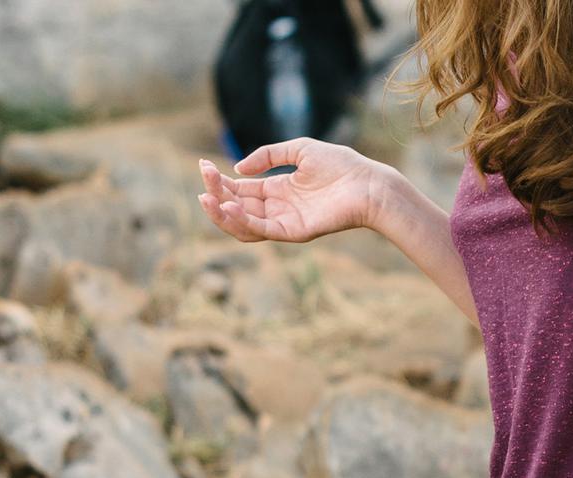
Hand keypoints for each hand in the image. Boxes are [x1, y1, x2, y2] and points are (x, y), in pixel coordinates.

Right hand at [197, 137, 394, 242]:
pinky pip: (263, 230)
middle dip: (216, 194)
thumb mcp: (299, 150)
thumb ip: (268, 155)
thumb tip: (238, 169)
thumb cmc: (342, 166)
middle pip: (237, 207)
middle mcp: (279, 209)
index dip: (220, 181)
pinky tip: (229, 207)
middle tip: (205, 176)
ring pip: (243, 225)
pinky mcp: (295, 232)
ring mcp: (286, 222)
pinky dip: (243, 221)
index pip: (240, 191)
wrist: (368, 184)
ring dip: (221, 213)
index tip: (203, 166)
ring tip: (207, 196)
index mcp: (278, 190)